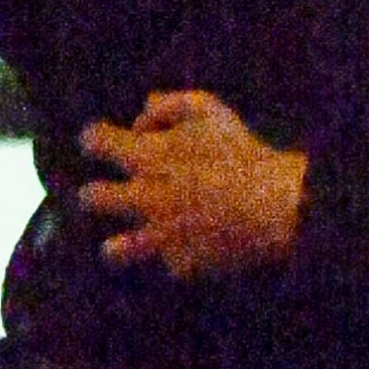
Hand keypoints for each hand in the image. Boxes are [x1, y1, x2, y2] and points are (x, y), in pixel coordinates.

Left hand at [79, 91, 307, 277]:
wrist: (276, 206)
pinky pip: (170, 261)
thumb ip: (167, 105)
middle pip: (91, 198)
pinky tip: (201, 243)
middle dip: (94, 194)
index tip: (103, 142)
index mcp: (146, 157)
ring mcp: (160, 235)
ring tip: (118, 244)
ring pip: (114, 250)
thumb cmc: (242, 152)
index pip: (94, 142)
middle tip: (106, 195)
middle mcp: (144, 198)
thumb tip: (139, 120)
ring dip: (116, 245)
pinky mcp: (180, 263)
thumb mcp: (209, 109)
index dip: (95, 139)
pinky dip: (182, 253)